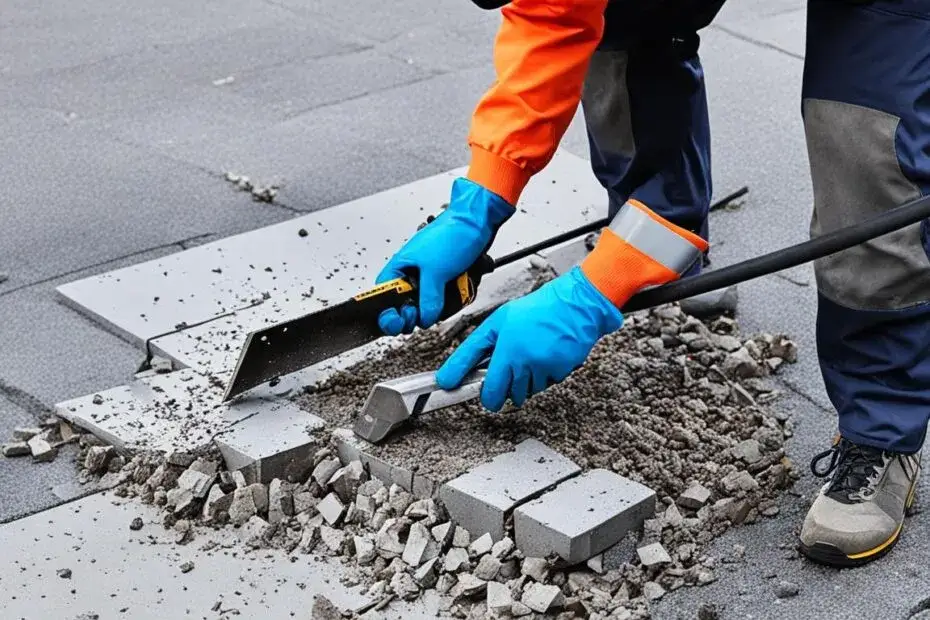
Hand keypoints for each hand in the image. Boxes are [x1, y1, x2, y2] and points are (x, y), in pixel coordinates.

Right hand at [376, 178, 512, 334]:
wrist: (477, 222)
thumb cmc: (452, 234)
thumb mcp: (436, 272)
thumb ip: (428, 300)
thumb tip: (424, 319)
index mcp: (399, 268)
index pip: (383, 299)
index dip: (390, 313)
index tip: (400, 321)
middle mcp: (411, 273)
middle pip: (405, 306)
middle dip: (416, 313)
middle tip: (423, 313)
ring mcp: (427, 276)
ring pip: (426, 304)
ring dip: (436, 306)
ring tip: (444, 297)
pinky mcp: (443, 277)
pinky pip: (442, 297)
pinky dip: (448, 299)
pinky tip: (455, 292)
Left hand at [435, 267, 623, 410]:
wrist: (576, 306)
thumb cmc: (538, 310)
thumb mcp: (500, 321)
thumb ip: (480, 346)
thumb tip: (463, 369)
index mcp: (507, 348)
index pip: (488, 386)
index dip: (477, 393)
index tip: (457, 390)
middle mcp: (523, 361)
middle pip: (503, 396)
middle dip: (499, 390)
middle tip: (501, 375)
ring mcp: (542, 369)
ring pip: (524, 392)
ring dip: (522, 382)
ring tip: (527, 357)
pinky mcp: (559, 373)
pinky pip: (544, 385)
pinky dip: (541, 377)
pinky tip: (543, 357)